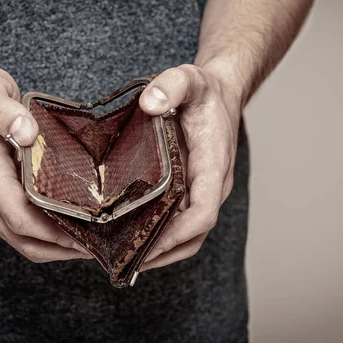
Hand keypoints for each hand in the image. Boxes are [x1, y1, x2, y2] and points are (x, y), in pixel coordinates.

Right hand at [0, 68, 91, 261]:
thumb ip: (4, 110)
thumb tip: (26, 131)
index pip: (20, 216)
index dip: (54, 232)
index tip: (86, 235)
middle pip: (24, 239)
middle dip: (62, 248)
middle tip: (100, 246)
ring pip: (23, 242)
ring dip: (57, 249)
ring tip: (91, 246)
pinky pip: (22, 232)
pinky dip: (48, 239)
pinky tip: (73, 234)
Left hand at [138, 64, 242, 270]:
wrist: (219, 94)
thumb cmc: (206, 92)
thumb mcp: (190, 79)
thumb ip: (172, 86)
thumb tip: (150, 103)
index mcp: (213, 166)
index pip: (203, 212)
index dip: (177, 234)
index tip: (147, 246)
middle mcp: (211, 186)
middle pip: (194, 235)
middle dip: (162, 253)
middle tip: (123, 263)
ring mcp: (201, 190)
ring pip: (186, 234)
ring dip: (159, 251)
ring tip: (122, 259)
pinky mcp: (190, 190)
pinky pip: (178, 221)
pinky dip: (158, 235)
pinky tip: (130, 236)